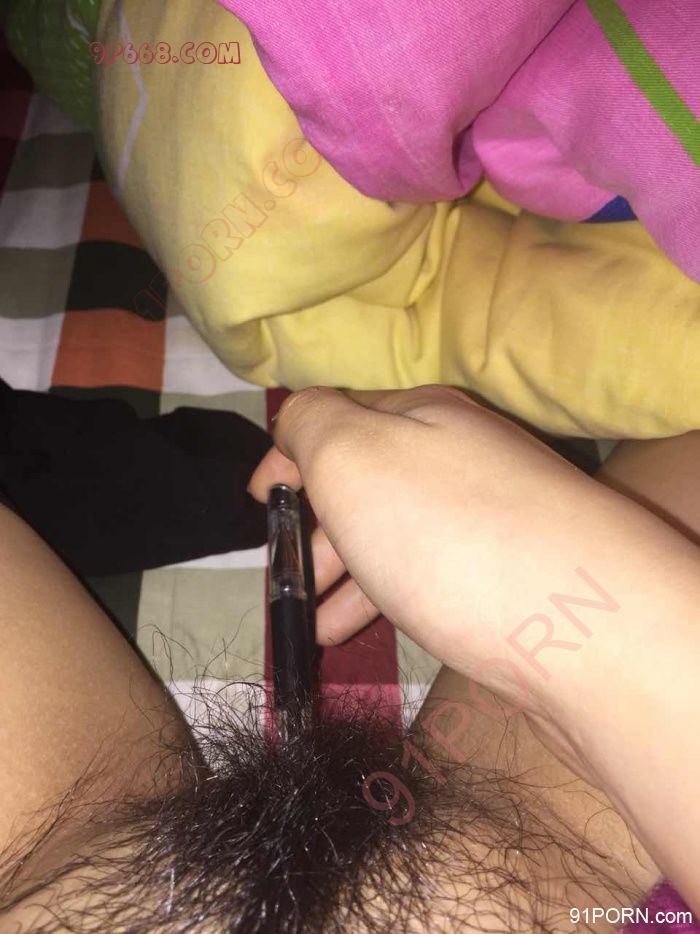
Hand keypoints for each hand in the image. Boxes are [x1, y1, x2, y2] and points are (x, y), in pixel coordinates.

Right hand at [249, 386, 699, 911]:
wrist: (583, 629)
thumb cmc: (447, 532)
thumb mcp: (354, 455)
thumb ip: (311, 423)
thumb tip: (297, 418)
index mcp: (420, 415)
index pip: (337, 417)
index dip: (289, 455)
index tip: (259, 503)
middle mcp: (457, 458)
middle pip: (364, 481)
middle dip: (313, 526)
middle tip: (282, 576)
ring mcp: (485, 521)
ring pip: (391, 535)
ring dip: (339, 572)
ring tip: (306, 620)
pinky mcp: (503, 580)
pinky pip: (422, 575)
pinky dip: (378, 597)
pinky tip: (350, 633)